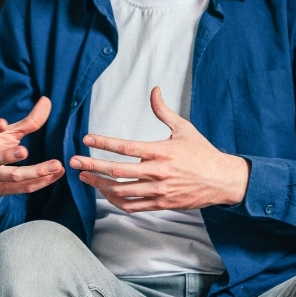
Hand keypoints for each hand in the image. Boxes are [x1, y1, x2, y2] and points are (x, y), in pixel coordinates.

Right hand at [0, 97, 60, 197]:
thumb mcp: (7, 134)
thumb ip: (28, 121)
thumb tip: (47, 100)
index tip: (3, 123)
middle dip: (10, 156)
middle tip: (24, 151)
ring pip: (13, 177)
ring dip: (36, 173)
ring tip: (55, 165)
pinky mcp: (1, 191)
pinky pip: (24, 188)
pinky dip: (42, 182)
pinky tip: (57, 174)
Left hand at [71, 87, 249, 211]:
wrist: (222, 180)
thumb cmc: (202, 152)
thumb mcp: (183, 128)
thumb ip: (164, 111)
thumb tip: (154, 90)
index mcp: (161, 151)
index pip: (126, 147)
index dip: (103, 143)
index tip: (86, 139)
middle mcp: (158, 172)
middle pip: (117, 171)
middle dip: (92, 166)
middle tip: (74, 161)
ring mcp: (158, 191)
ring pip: (121, 191)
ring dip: (99, 185)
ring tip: (84, 178)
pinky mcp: (161, 204)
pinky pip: (133, 206)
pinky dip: (115, 201)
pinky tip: (105, 193)